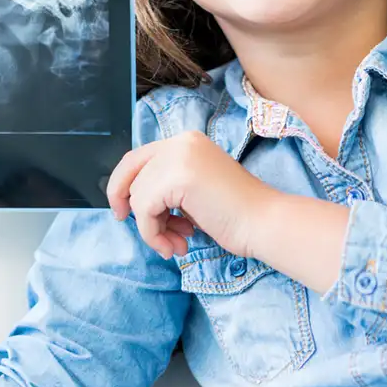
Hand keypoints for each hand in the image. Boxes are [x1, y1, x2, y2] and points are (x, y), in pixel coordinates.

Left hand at [106, 130, 274, 259]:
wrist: (263, 222)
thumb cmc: (234, 214)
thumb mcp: (192, 190)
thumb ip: (165, 185)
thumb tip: (129, 199)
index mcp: (186, 141)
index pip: (137, 158)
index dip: (123, 185)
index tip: (124, 211)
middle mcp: (180, 142)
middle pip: (130, 171)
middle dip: (128, 204)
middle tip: (138, 229)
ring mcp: (179, 156)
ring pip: (137, 195)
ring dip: (151, 228)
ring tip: (176, 243)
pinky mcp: (178, 176)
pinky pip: (145, 210)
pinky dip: (154, 233)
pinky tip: (178, 244)